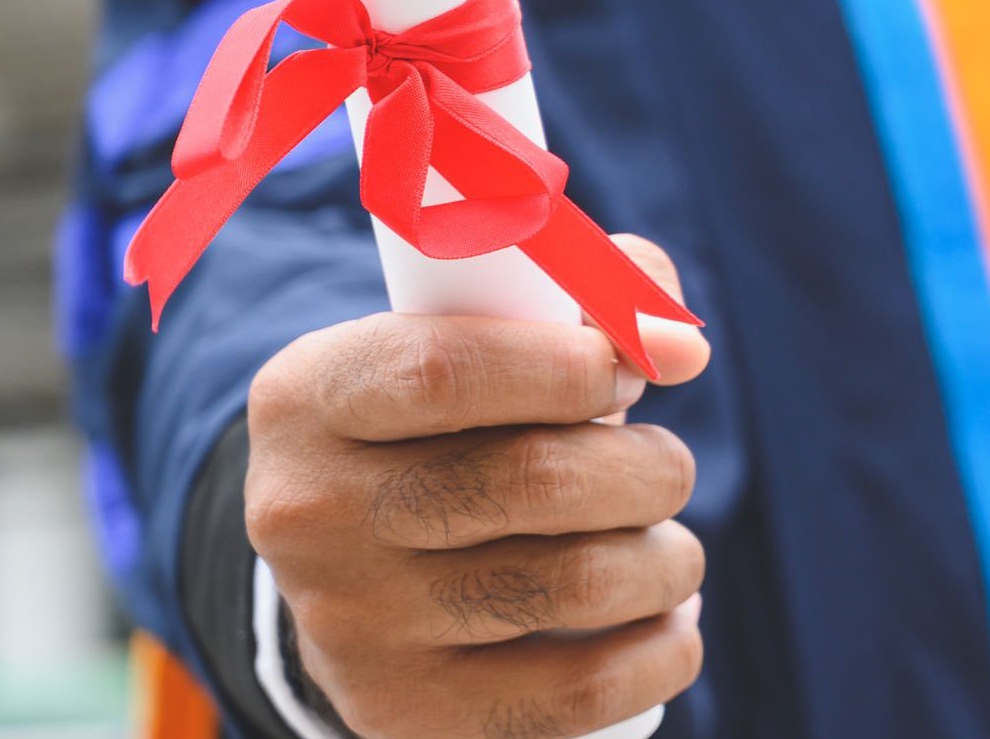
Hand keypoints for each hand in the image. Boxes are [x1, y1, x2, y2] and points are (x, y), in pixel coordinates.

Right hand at [243, 236, 711, 738]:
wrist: (363, 569)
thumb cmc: (462, 422)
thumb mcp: (486, 334)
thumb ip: (593, 293)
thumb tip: (680, 343)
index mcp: (310, 397)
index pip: (444, 370)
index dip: (570, 366)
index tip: (632, 374)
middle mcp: (309, 515)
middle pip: (536, 480)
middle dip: (649, 468)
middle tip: (664, 468)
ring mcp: (351, 627)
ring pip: (577, 583)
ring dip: (669, 559)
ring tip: (666, 546)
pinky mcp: (405, 714)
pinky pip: (581, 692)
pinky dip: (664, 649)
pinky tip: (666, 620)